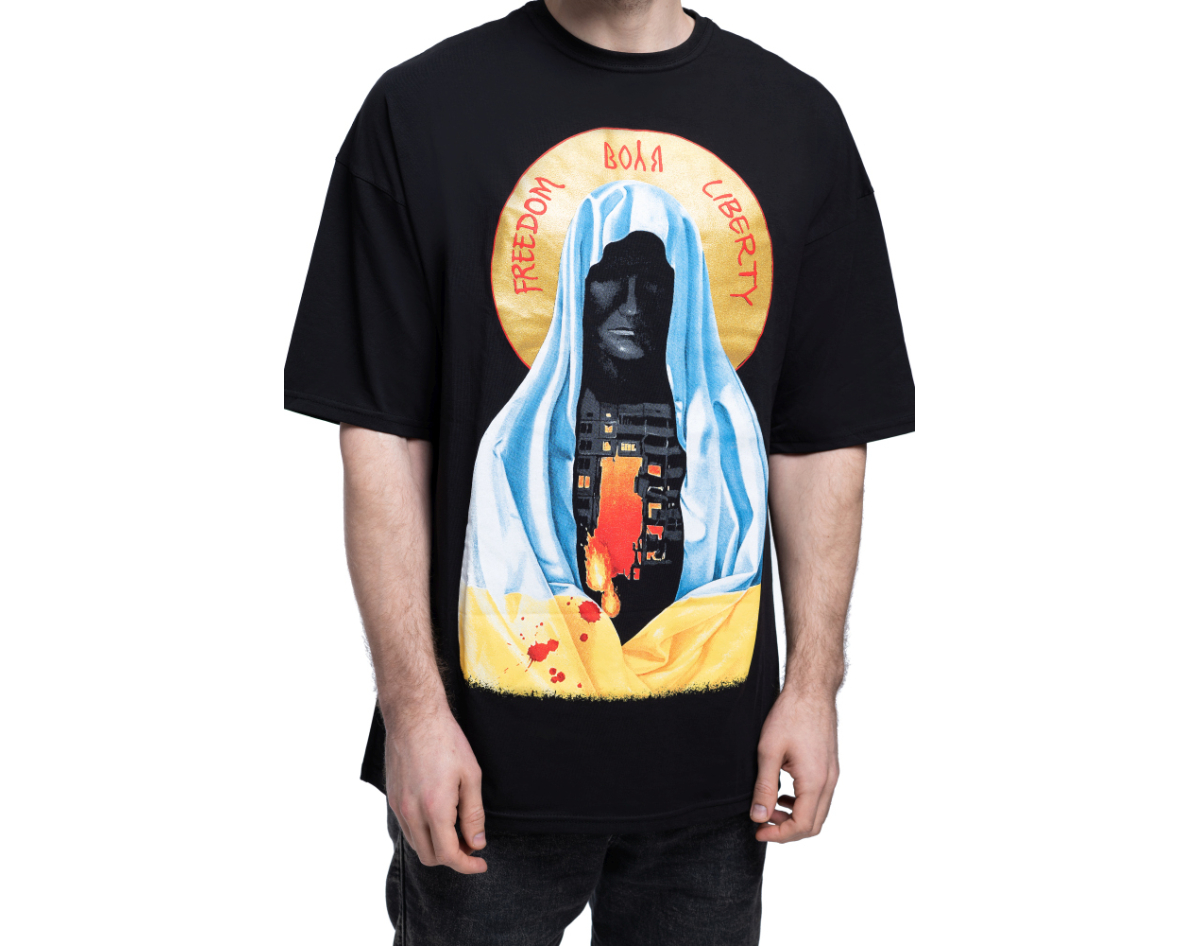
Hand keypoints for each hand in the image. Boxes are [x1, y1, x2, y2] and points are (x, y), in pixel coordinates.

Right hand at [385, 705, 487, 873]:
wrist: (414, 716)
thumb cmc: (446, 741)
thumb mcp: (471, 775)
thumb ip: (473, 814)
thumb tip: (477, 843)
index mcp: (434, 808)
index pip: (448, 855)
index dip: (467, 865)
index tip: (480, 864)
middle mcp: (411, 812)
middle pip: (430, 857)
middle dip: (453, 858)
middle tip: (471, 843)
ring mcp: (398, 806)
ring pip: (417, 845)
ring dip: (437, 846)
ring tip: (457, 830)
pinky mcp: (392, 798)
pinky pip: (407, 829)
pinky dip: (424, 833)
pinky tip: (439, 817)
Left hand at [750, 689, 838, 842]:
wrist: (811, 690)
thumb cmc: (790, 715)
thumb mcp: (768, 752)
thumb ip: (764, 787)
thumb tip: (758, 816)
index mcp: (815, 782)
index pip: (801, 826)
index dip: (778, 835)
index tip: (757, 831)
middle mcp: (829, 782)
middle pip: (813, 825)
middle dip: (787, 831)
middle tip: (762, 823)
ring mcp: (832, 774)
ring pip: (818, 812)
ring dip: (794, 817)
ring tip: (770, 807)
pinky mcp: (830, 766)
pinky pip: (820, 797)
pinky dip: (802, 803)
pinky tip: (783, 792)